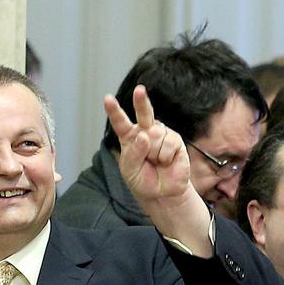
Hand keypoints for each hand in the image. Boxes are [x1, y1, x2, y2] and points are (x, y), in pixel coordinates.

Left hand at [104, 86, 211, 252]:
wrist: (163, 194)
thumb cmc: (143, 181)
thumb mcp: (130, 170)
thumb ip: (134, 153)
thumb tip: (144, 135)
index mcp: (130, 138)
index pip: (121, 123)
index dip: (114, 111)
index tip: (107, 99)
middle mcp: (146, 132)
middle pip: (143, 113)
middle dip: (141, 101)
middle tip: (139, 90)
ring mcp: (161, 134)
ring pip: (156, 134)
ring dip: (154, 152)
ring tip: (156, 162)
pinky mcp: (175, 141)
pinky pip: (169, 143)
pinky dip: (165, 156)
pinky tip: (166, 162)